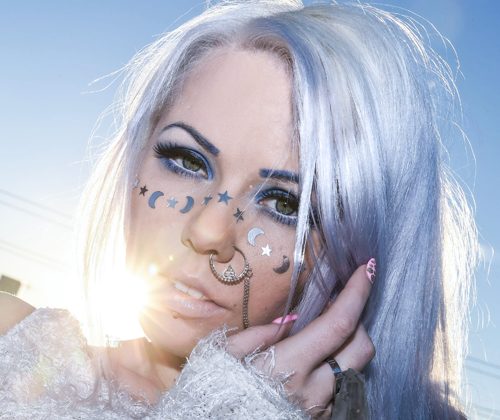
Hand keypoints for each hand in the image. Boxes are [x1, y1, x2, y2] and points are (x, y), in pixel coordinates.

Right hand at [227, 264, 374, 418]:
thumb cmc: (216, 390)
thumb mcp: (226, 354)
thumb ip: (259, 333)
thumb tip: (293, 318)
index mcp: (288, 366)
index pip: (337, 325)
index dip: (356, 294)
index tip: (366, 270)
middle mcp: (313, 390)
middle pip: (361, 346)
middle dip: (357, 318)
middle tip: (332, 307)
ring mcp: (320, 408)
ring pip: (358, 367)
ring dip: (348, 344)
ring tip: (322, 335)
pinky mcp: (321, 419)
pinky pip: (343, 386)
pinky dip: (338, 366)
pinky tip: (316, 361)